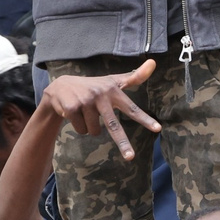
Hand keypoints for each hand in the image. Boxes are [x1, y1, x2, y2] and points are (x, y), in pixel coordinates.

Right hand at [43, 59, 162, 159]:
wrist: (61, 87)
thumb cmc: (94, 86)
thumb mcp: (113, 81)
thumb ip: (134, 76)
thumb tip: (154, 62)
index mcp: (113, 91)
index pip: (132, 108)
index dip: (145, 119)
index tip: (158, 129)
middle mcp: (100, 96)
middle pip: (113, 125)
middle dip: (122, 142)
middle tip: (130, 157)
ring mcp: (85, 102)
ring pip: (95, 131)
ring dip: (91, 128)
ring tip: (86, 113)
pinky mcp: (71, 108)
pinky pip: (81, 130)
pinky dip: (79, 127)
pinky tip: (75, 114)